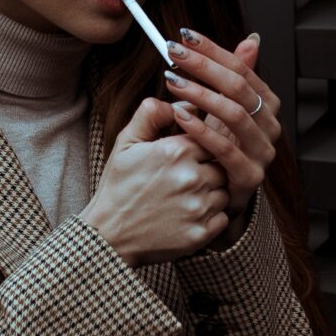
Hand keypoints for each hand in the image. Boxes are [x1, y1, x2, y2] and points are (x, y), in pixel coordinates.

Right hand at [79, 97, 231, 266]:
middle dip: (208, 168)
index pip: (210, 137)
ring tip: (186, 196)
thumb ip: (151, 113)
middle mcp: (192, 177)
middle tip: (185, 177)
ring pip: (225, 191)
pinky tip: (189, 214)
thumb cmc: (119, 185)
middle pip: (221, 164)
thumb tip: (177, 101)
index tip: (186, 155)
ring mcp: (198, 207)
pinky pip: (223, 217)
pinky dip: (212, 216)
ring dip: (212, 192)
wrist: (110, 234)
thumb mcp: (126, 142)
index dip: (199, 146)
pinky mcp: (201, 233)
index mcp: (176, 150)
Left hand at [163, 29, 281, 221]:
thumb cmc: (216, 147)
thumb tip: (252, 40)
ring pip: (235, 115)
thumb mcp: (223, 107)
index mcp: (265, 104)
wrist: (214, 196)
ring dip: (200, 95)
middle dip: (204, 66)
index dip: (212, 50)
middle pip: (239, 87)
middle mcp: (269, 126)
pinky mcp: (249, 177)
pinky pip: (225, 150)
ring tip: (173, 81)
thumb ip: (237, 74)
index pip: (241, 68)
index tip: (184, 36)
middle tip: (174, 53)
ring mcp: (262, 152)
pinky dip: (201, 130)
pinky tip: (179, 116)